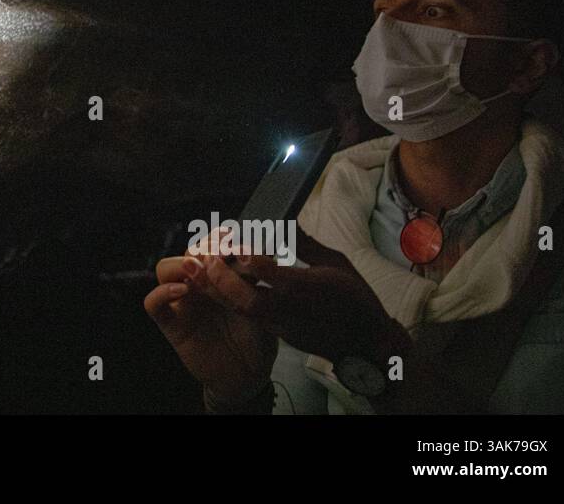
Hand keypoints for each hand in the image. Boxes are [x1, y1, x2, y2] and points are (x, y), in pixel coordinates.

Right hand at [144, 228, 277, 406]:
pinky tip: (181, 291)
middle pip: (189, 251)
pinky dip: (162, 293)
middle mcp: (198, 283)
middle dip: (204, 248)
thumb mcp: (262, 307)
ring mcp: (182, 302)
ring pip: (165, 269)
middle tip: (220, 255)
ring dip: (180, 264)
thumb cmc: (257, 339)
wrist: (248, 376)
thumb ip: (252, 284)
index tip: (234, 240)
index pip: (211, 244)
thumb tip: (254, 254)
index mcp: (220, 275)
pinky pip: (153, 304)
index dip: (219, 239)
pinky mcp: (171, 324)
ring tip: (198, 269)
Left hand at [213, 230, 409, 368]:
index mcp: (313, 289)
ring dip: (217, 290)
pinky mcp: (279, 334)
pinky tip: (212, 286)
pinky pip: (249, 318)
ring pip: (244, 311)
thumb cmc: (355, 298)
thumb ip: (306, 243)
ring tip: (197, 269)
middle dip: (222, 278)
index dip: (251, 260)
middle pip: (250, 299)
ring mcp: (285, 326)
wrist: (367, 344)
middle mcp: (294, 310)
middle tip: (203, 256)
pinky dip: (228, 301)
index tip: (232, 242)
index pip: (275, 276)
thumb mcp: (337, 263)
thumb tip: (285, 218)